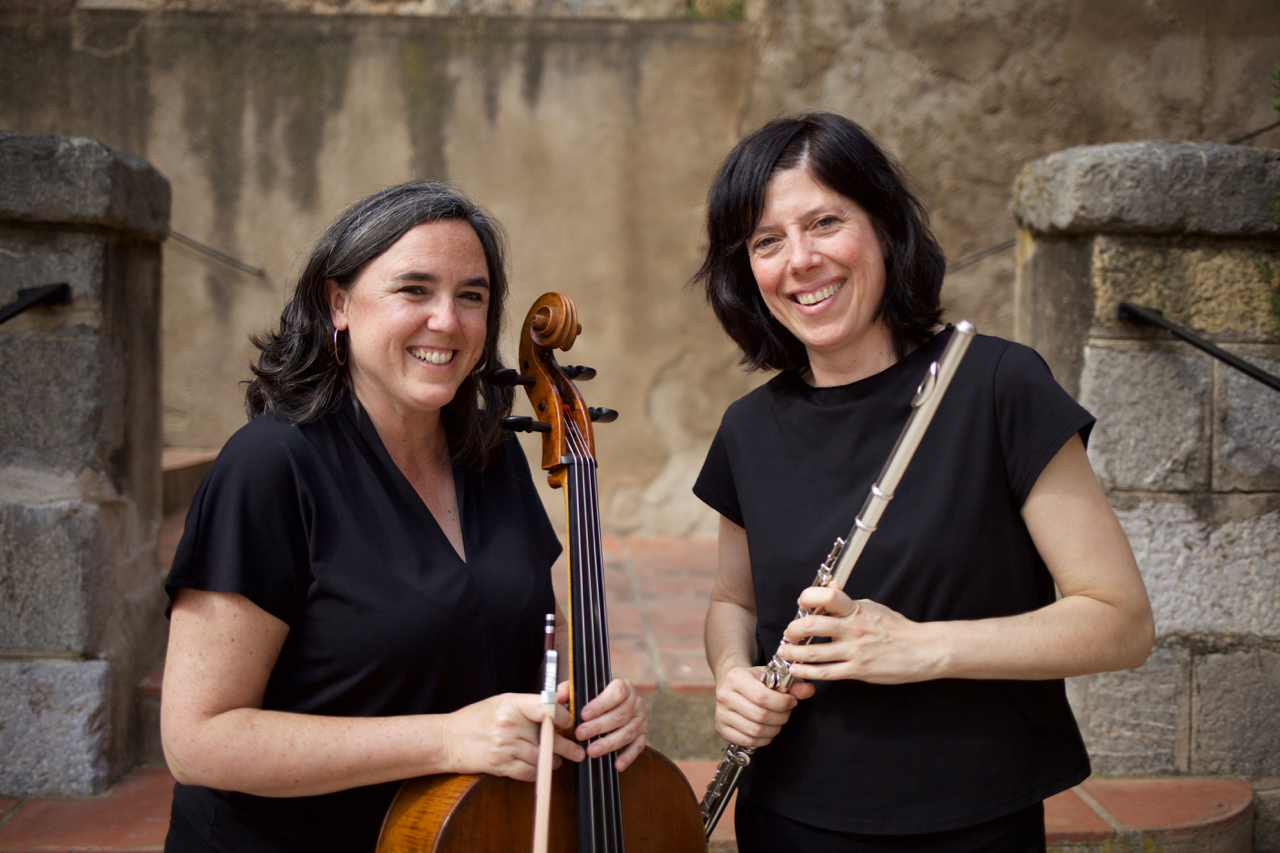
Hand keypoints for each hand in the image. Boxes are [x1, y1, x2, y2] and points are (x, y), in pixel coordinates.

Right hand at [443, 693, 581, 781]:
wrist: (448, 739)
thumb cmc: (477, 718)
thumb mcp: (506, 701)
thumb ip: (537, 700)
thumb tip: (566, 691)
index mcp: (512, 703)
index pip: (548, 708)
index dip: (564, 717)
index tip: (568, 723)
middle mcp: (509, 724)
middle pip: (549, 737)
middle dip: (567, 747)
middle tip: (577, 752)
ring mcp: (504, 746)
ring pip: (542, 757)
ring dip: (553, 761)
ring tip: (556, 760)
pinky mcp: (500, 765)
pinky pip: (529, 772)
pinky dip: (538, 772)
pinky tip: (540, 768)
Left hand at [574, 679, 647, 770]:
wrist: (615, 700)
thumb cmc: (596, 695)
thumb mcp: (582, 688)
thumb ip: (568, 690)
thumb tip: (557, 698)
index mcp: (623, 686)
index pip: (615, 694)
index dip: (600, 705)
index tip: (583, 715)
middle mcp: (635, 702)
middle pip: (619, 715)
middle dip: (598, 727)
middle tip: (581, 734)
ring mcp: (640, 718)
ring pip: (627, 732)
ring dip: (609, 744)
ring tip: (592, 751)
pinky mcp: (643, 734)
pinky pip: (638, 746)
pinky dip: (628, 756)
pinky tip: (616, 764)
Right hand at [712, 664, 813, 748]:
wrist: (731, 684)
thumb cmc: (755, 680)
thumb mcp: (773, 676)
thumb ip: (793, 684)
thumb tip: (809, 691)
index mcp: (736, 677)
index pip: (762, 697)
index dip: (783, 703)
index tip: (792, 701)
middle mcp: (724, 695)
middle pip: (760, 716)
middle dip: (781, 717)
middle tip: (786, 712)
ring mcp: (721, 714)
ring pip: (755, 731)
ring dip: (774, 729)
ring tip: (778, 721)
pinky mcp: (721, 728)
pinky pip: (748, 741)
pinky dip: (763, 739)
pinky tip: (768, 730)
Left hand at [778, 587, 935, 683]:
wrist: (921, 650)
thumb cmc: (897, 628)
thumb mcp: (873, 607)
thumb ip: (848, 604)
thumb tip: (828, 593)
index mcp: (856, 610)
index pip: (827, 596)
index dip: (808, 597)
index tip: (801, 604)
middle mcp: (852, 629)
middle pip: (811, 626)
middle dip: (793, 630)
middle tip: (789, 633)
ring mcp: (854, 651)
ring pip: (813, 652)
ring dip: (793, 652)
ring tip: (785, 651)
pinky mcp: (857, 670)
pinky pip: (825, 672)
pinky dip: (806, 671)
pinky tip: (797, 669)